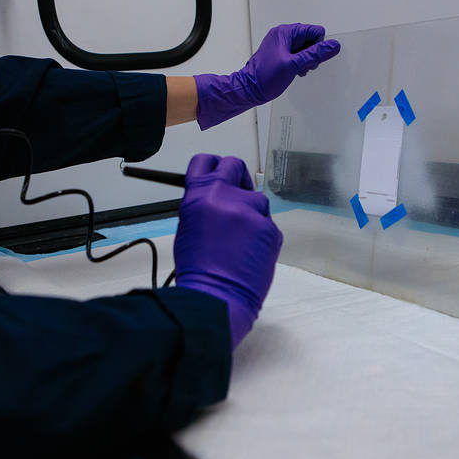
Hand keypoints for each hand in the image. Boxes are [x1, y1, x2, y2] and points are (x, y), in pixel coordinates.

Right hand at [174, 154, 282, 348]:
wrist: (217, 297)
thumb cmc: (198, 270)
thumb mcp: (188, 227)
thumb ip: (202, 204)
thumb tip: (214, 197)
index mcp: (200, 195)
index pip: (206, 161)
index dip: (212, 164)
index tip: (217, 170)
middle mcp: (226, 196)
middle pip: (236, 166)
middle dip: (236, 176)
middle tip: (235, 192)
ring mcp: (252, 211)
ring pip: (255, 199)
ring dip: (249, 212)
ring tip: (238, 239)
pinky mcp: (271, 228)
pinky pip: (266, 223)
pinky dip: (260, 234)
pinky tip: (249, 252)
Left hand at [193, 23, 340, 128]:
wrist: (249, 90)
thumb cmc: (266, 77)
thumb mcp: (294, 65)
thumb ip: (315, 54)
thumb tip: (334, 45)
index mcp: (285, 32)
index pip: (315, 31)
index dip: (317, 46)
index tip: (308, 59)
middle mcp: (283, 35)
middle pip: (311, 39)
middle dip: (311, 54)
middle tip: (302, 66)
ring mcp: (281, 45)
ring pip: (305, 48)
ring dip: (306, 60)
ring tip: (297, 70)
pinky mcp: (281, 54)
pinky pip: (298, 55)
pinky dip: (300, 63)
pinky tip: (294, 72)